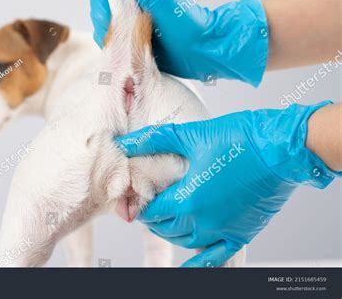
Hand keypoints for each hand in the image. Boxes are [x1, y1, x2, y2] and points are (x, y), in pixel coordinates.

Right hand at [90, 0, 267, 86]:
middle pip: (100, 11)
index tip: (108, 17)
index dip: (100, 3)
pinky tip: (126, 55)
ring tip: (126, 46)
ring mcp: (133, 26)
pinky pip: (114, 47)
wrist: (204, 50)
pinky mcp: (135, 45)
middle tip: (120, 35)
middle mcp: (132, 6)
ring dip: (109, 39)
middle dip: (103, 24)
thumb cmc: (186, 22)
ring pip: (104, 30)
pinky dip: (115, 51)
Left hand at [116, 102, 336, 266]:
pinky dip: (200, 264)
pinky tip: (190, 269)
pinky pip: (216, 257)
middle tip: (149, 204)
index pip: (152, 211)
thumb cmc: (237, 139)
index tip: (136, 196)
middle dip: (153, 218)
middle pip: (166, 228)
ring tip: (166, 220)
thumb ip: (155, 140)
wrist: (280, 150)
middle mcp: (202, 221)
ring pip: (187, 242)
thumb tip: (125, 141)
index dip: (140, 205)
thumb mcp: (191, 136)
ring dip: (172, 232)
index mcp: (187, 199)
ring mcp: (222, 231)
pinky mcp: (240, 234)